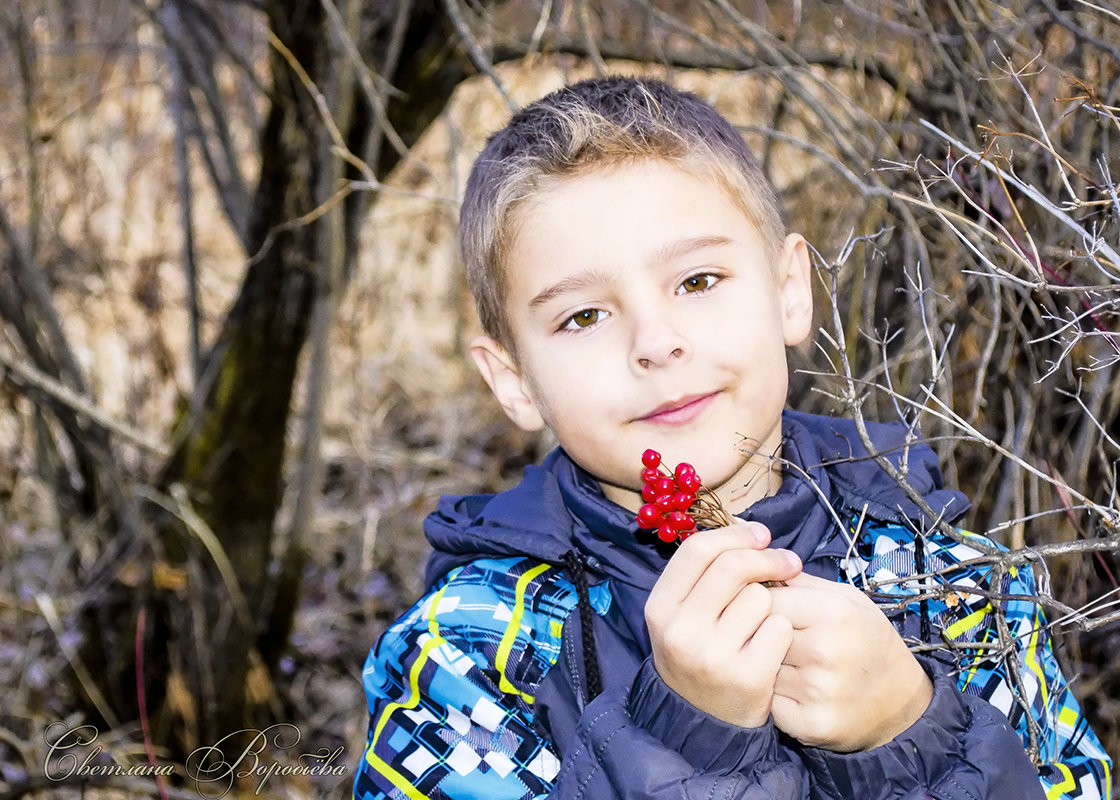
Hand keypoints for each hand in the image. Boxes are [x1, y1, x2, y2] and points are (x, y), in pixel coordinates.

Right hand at [644, 521, 802, 727]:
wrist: (704, 721)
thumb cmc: (700, 653)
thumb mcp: (683, 614)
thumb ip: (706, 574)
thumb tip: (752, 530)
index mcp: (660, 607)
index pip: (698, 550)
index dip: (735, 535)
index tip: (762, 535)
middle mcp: (680, 630)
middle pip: (733, 567)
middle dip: (768, 558)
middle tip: (789, 563)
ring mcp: (712, 655)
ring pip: (761, 597)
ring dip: (772, 604)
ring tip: (763, 623)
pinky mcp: (746, 677)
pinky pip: (780, 628)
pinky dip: (783, 631)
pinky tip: (773, 645)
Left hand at [768, 574, 933, 751]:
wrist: (899, 701)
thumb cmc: (867, 641)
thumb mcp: (848, 599)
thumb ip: (803, 583)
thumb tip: (760, 568)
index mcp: (834, 612)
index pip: (765, 599)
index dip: (761, 603)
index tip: (769, 610)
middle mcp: (824, 651)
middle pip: (758, 633)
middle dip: (760, 634)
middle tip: (777, 639)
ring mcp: (816, 691)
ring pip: (759, 668)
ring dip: (765, 667)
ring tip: (790, 665)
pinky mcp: (809, 724)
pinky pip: (768, 703)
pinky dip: (774, 697)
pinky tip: (793, 691)